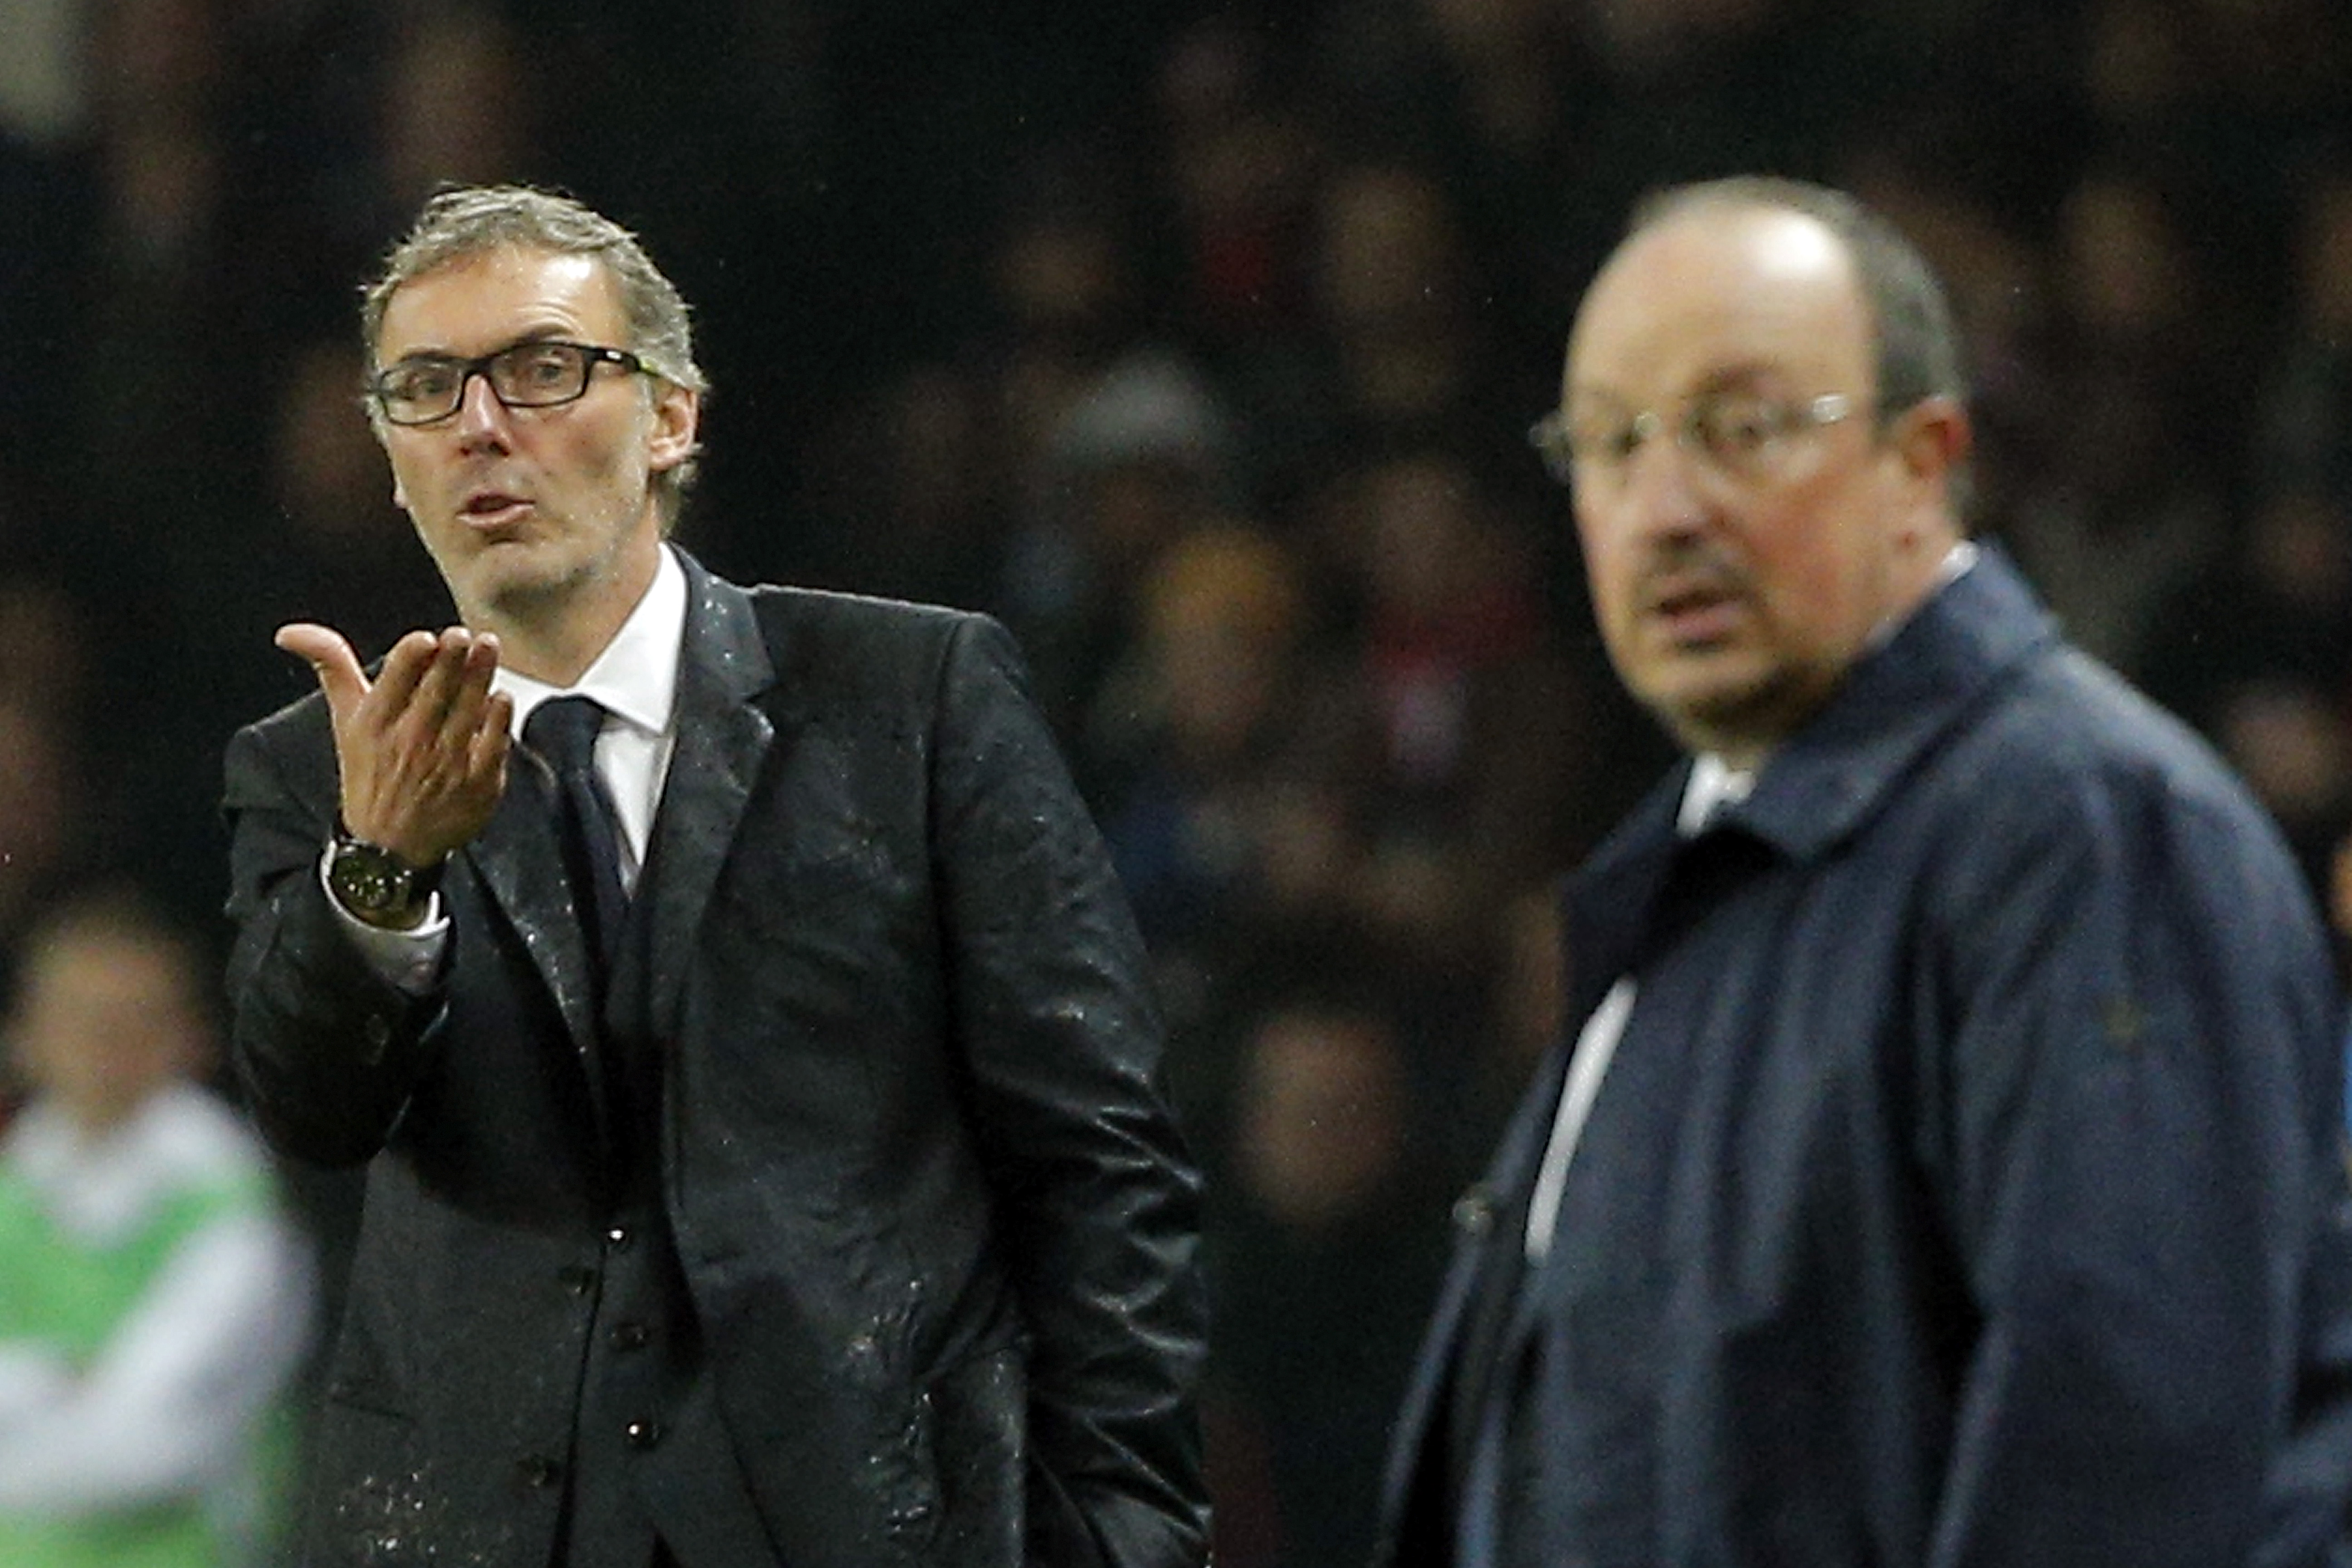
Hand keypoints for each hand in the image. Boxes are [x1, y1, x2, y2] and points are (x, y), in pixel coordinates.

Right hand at [277, 622, 512, 866]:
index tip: (426, 638)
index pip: (396, 678)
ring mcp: (446, 762)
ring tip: (487, 646)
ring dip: (480, 673)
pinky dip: (499, 716)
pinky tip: (500, 696)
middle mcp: (410, 741)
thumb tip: (292, 633)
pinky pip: (494, 741)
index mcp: (375, 722)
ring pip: (469, 707)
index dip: (414, 653)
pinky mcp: (478, 782)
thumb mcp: (344, 719)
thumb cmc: (369, 772)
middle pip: (438, 687)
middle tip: (463, 635)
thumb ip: (330, 667)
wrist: (388, 845)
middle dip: (453, 655)